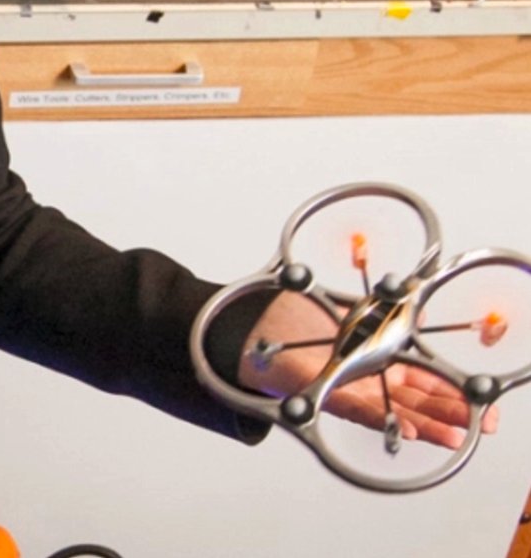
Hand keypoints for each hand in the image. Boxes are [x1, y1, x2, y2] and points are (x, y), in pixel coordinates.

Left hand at [238, 291, 497, 448]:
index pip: (421, 379)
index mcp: (375, 360)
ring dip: (427, 424)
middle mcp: (364, 379)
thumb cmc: (294, 317)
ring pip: (394, 412)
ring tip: (454, 433)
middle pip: (414, 400)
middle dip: (448, 411)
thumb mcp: (348, 309)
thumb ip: (380, 309)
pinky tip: (408, 428)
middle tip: (479, 420)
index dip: (450, 390)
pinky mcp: (324, 392)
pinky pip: (359, 409)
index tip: (480, 401)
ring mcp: (347, 389)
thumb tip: (414, 298)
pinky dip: (384, 418)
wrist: (251, 325)